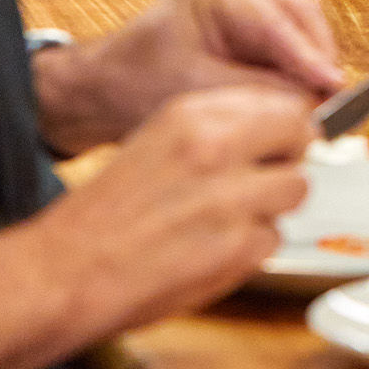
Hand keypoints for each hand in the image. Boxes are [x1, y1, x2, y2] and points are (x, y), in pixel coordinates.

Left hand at [36, 0, 341, 153]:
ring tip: (314, 108)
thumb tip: (314, 102)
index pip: (280, 23)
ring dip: (310, 70)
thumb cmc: (132, 85)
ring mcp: (246, 6)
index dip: (311, 59)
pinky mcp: (249, 29)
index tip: (336, 88)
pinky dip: (297, 74)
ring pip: (301, 33)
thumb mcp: (198, 93)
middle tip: (329, 105)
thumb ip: (260, 94)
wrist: (101, 92)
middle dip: (317, 62)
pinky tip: (296, 102)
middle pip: (302, 20)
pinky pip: (288, 47)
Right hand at [40, 86, 312, 330]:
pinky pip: (273, 239)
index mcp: (193, 114)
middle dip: (288, 156)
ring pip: (296, 188)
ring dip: (271, 205)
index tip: (279, 138)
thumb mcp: (159, 139)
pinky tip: (213, 248)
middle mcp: (217, 147)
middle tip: (262, 176)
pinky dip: (252, 248)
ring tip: (228, 218)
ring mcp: (232, 197)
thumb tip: (275, 125)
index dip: (285, 123)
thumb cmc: (106, 213)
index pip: (282, 100)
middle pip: (301, 135)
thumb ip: (218, 128)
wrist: (67, 269)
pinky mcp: (239, 247)